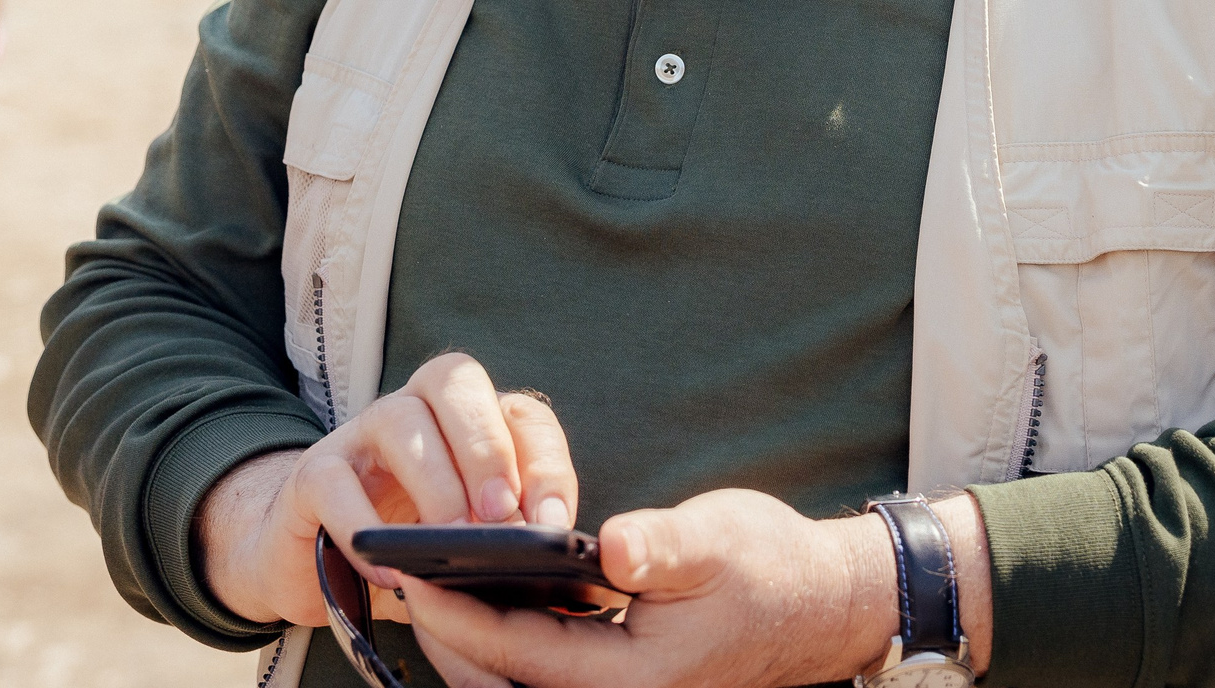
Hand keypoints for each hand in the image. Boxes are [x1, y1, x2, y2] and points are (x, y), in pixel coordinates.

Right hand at [193, 352, 577, 629]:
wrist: (314, 561)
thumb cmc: (410, 546)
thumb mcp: (468, 539)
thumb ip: (504, 533)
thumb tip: (547, 552)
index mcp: (469, 421)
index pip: (519, 412)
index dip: (545, 460)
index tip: (553, 524)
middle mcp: (417, 408)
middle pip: (456, 381)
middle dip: (486, 447)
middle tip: (501, 516)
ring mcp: (360, 433)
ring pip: (399, 418)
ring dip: (434, 481)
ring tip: (450, 541)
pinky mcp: (313, 472)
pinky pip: (334, 481)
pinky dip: (362, 525)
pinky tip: (390, 573)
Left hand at [401, 487, 993, 687]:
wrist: (819, 603)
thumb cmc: (768, 566)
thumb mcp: (717, 540)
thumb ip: (661, 548)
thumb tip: (612, 548)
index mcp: (636, 677)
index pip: (521, 653)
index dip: (457, 616)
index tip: (408, 576)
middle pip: (502, 681)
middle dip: (445, 635)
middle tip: (395, 575)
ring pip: (517, 679)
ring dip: (467, 640)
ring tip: (422, 580)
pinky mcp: (614, 672)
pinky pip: (540, 666)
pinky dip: (502, 636)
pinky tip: (481, 588)